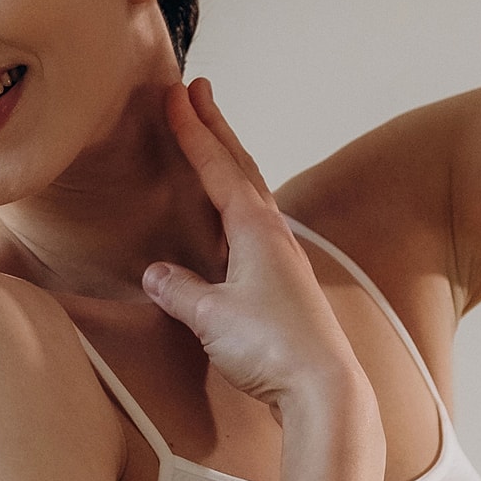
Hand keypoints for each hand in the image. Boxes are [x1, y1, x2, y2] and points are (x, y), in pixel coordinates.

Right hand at [142, 80, 361, 407]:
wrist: (324, 390)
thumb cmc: (271, 348)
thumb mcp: (211, 315)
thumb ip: (180, 288)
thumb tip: (156, 273)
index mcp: (255, 229)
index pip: (217, 167)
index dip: (193, 131)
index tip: (174, 94)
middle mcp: (274, 235)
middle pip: (241, 167)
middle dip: (216, 128)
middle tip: (198, 90)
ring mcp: (283, 259)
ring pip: (251, 194)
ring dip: (229, 161)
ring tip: (211, 140)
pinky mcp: (285, 285)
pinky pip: (254, 226)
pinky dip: (237, 203)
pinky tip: (230, 218)